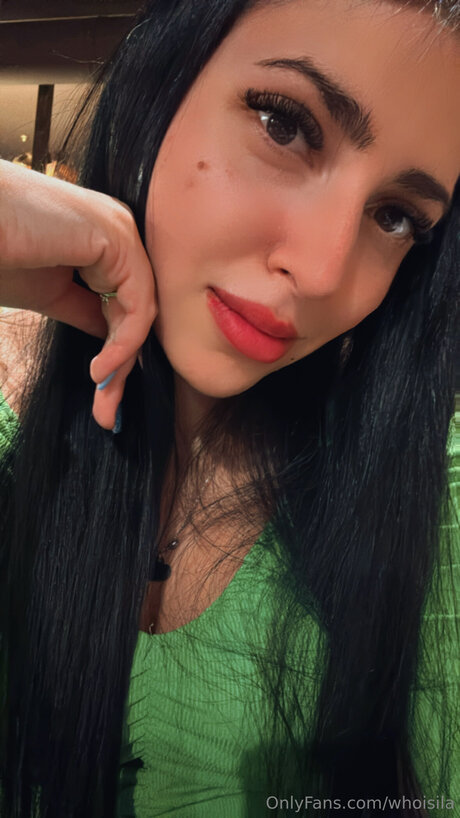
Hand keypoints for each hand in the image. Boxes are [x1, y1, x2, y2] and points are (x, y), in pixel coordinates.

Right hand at [0, 160, 156, 429]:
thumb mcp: (48, 294)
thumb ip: (84, 311)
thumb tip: (111, 341)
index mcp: (103, 242)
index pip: (125, 307)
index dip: (116, 356)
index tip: (103, 399)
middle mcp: (119, 232)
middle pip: (135, 312)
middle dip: (122, 368)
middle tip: (107, 414)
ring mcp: (121, 232)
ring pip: (140, 312)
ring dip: (123, 363)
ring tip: (103, 399)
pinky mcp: (116, 238)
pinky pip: (138, 303)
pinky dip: (124, 343)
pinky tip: (102, 370)